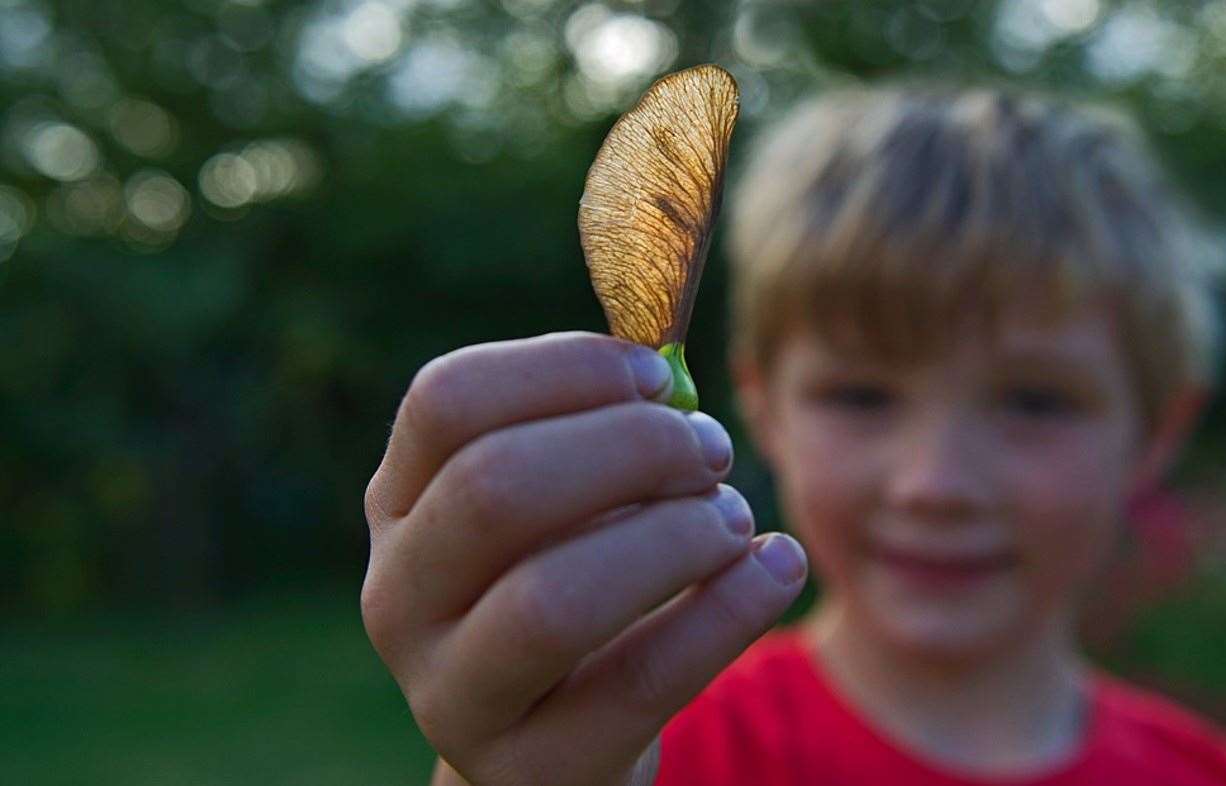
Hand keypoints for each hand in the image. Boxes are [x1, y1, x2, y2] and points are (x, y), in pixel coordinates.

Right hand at [361, 331, 807, 785]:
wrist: (558, 743)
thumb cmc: (574, 581)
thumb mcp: (562, 504)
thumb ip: (598, 430)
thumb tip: (670, 365)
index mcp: (399, 505)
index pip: (447, 402)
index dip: (563, 369)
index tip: (658, 375)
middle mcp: (400, 598)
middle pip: (495, 487)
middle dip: (630, 448)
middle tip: (710, 449)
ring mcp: (452, 695)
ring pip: (552, 599)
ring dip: (673, 536)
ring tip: (733, 519)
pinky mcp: (535, 768)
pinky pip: (641, 682)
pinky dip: (728, 611)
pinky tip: (776, 566)